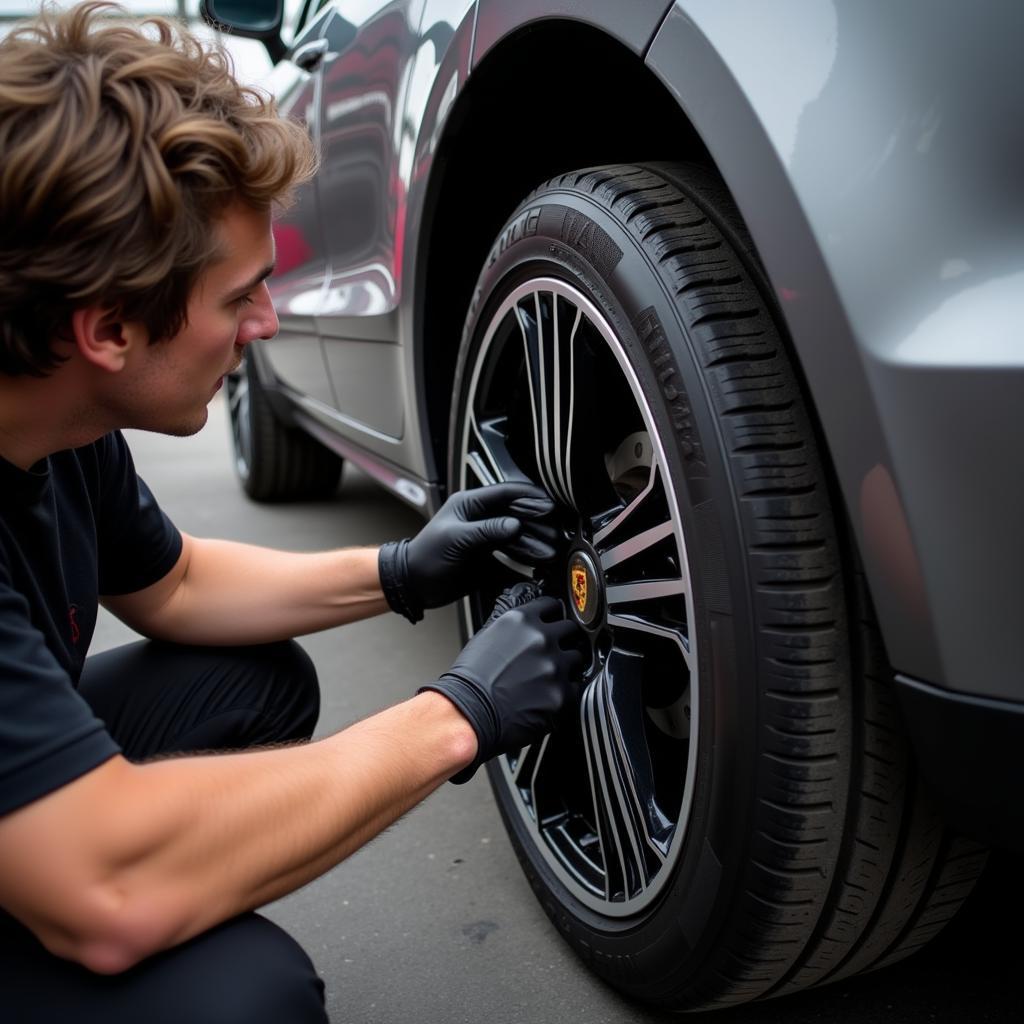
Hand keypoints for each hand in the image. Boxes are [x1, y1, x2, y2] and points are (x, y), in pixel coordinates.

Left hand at [378, 482, 557, 621]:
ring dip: (535, 543)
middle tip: (557, 530)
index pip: (506, 494)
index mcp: (470, 504)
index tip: (549, 504)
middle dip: (538, 523)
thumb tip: (515, 525)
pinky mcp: (488, 560)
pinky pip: (512, 559)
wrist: (413, 584)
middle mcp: (481, 520)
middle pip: (516, 516)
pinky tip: (539, 565)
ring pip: (517, 538)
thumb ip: (486, 531)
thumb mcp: (456, 539)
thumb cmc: (425, 556)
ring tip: (552, 550)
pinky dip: (526, 562)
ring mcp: (486, 540)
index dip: (529, 498)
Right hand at [420, 583, 584, 782]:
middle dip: (563, 639)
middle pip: (570, 629)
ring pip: (576, 657)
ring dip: (567, 665)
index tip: (552, 621)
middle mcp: (542, 638)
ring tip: (550, 677)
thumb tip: (526, 626)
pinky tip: (549, 694)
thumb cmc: (471, 681)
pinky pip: (576, 686)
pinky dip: (566, 690)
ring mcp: (555, 665)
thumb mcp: (487, 637)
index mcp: (522, 620)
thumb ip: (513, 627)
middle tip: (553, 652)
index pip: (551, 606)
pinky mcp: (562, 693)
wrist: (468, 713)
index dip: (551, 615)